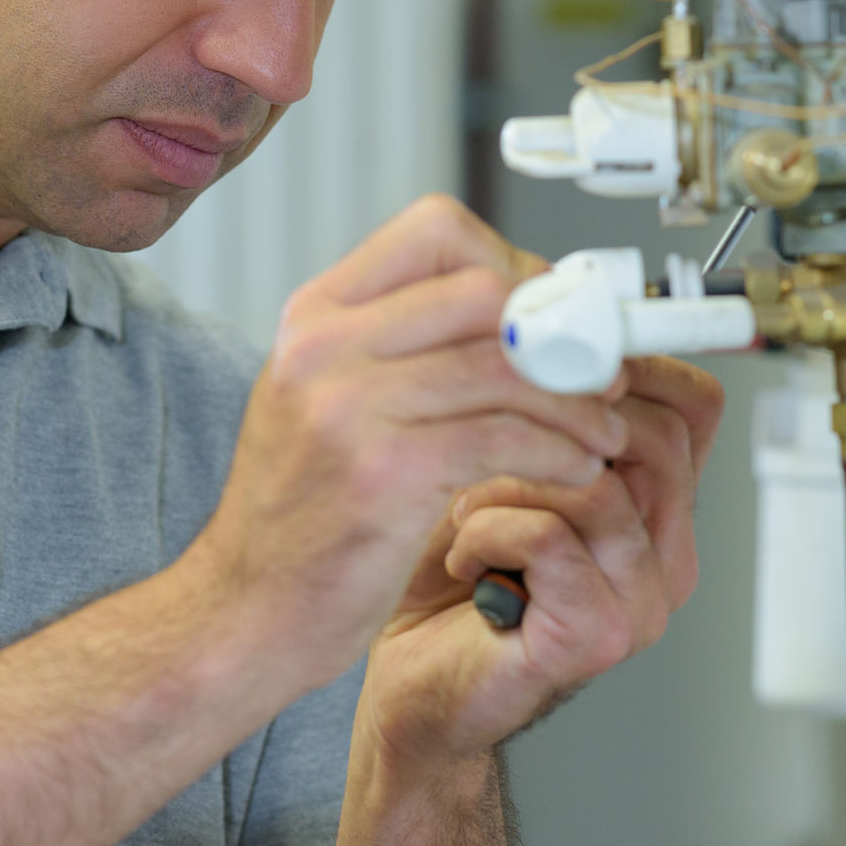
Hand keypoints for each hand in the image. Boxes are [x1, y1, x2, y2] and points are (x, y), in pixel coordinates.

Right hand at [191, 196, 628, 689]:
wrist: (243, 613)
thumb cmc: (302, 515)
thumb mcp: (330, 400)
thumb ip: (405, 345)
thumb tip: (520, 306)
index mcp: (315, 316)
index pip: (437, 232)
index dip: (513, 263)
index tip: (550, 313)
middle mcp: (323, 347)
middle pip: (482, 289)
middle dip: (561, 330)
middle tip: (598, 368)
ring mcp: (348, 407)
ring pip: (506, 364)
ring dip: (577, 399)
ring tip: (602, 428)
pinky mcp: (384, 473)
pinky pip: (505, 436)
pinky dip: (561, 449)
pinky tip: (578, 467)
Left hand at [354, 354, 724, 772]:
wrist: (409, 684)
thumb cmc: (446, 577)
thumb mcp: (499, 464)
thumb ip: (539, 408)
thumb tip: (543, 317)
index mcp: (657, 504)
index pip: (692, 406)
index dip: (625, 363)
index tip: (550, 347)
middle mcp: (665, 551)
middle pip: (655, 435)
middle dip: (555, 413)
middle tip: (488, 423)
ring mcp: (639, 599)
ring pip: (599, 484)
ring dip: (507, 478)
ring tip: (463, 503)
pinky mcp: (596, 635)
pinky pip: (551, 539)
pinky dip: (486, 531)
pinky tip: (461, 556)